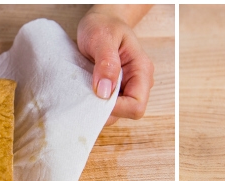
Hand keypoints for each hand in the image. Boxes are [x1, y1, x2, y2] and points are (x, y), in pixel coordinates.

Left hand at [77, 5, 154, 125]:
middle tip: (84, 94)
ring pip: (115, 113)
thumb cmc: (104, 25)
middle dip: (105, 109)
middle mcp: (138, 83)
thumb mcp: (102, 38)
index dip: (117, 108)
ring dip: (97, 107)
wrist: (102, 21)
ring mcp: (127, 88)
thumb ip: (106, 63)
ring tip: (83, 89)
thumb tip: (105, 91)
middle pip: (126, 113)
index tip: (96, 97)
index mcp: (141, 70)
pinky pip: (106, 107)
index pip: (136, 105)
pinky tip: (84, 91)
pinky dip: (94, 103)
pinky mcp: (115, 91)